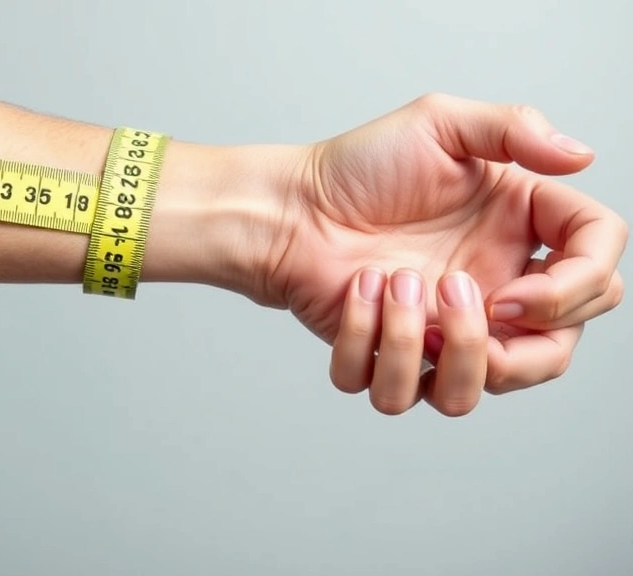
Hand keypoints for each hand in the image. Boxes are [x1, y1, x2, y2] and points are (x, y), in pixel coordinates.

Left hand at [257, 93, 626, 415]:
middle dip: (514, 352)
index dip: (574, 296)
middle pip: (549, 359)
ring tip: (394, 282)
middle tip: (457, 299)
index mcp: (518, 240)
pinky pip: (391, 389)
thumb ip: (514, 129)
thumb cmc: (358, 166)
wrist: (288, 204)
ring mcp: (433, 332)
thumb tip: (584, 155)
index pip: (596, 282)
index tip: (514, 291)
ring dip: (433, 347)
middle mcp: (486, 294)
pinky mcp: (382, 357)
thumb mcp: (439, 124)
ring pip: (465, 396)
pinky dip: (369, 344)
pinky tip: (354, 291)